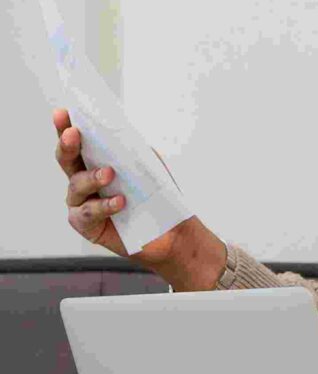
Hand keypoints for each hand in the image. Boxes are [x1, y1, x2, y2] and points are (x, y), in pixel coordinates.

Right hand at [52, 108, 225, 289]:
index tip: (63, 113)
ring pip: (76, 185)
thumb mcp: (147, 167)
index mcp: (95, 162)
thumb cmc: (156, 197)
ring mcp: (82, 203)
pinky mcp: (86, 225)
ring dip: (92, 177)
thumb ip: (131, 150)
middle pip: (66, 160)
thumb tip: (119, 132)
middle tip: (74, 135)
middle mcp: (83, 181)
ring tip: (109, 174)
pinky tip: (119, 202)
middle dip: (67, 145)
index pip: (77, 142)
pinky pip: (88, 212)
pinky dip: (103, 205)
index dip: (66, 127)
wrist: (170, 231)